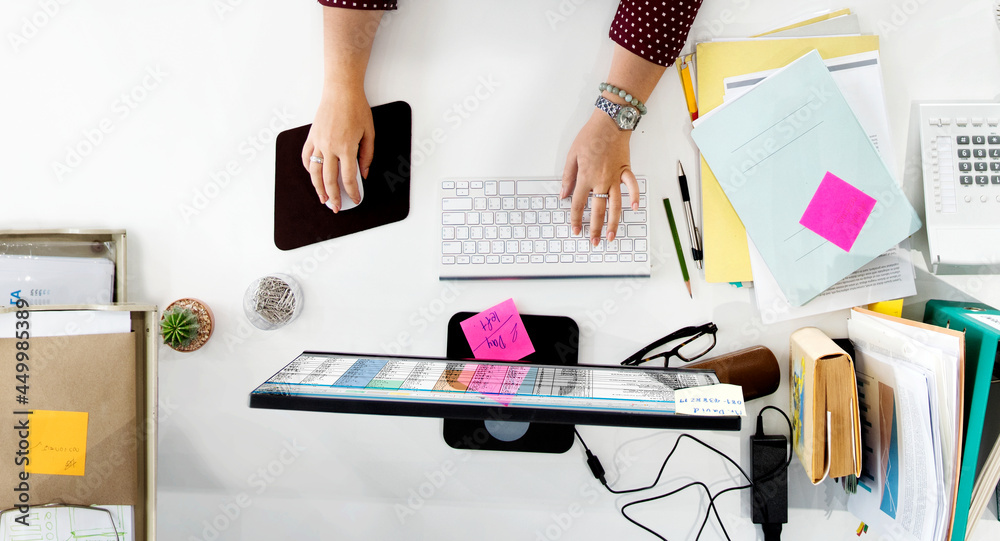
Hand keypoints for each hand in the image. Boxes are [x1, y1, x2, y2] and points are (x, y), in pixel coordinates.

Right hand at [301, 83, 373, 212]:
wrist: (341, 91)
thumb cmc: (357, 109)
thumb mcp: (370, 133)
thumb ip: (367, 156)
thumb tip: (363, 174)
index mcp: (346, 147)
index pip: (348, 178)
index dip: (353, 192)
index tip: (355, 199)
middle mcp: (330, 147)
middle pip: (329, 180)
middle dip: (334, 197)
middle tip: (336, 207)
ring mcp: (318, 142)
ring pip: (314, 171)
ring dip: (318, 188)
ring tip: (323, 198)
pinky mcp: (312, 136)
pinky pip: (306, 156)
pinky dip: (308, 168)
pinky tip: (313, 175)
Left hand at [560, 110, 640, 244]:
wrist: (610, 122)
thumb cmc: (590, 136)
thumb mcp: (572, 155)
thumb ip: (568, 177)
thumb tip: (563, 195)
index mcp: (585, 178)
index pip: (579, 205)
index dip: (576, 220)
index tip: (576, 230)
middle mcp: (601, 181)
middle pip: (597, 210)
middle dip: (595, 229)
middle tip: (594, 242)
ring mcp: (615, 178)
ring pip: (615, 205)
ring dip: (614, 222)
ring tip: (612, 236)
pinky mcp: (626, 170)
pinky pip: (632, 187)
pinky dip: (635, 197)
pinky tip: (635, 209)